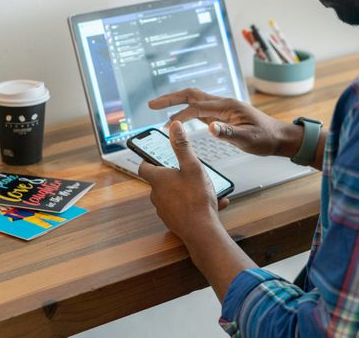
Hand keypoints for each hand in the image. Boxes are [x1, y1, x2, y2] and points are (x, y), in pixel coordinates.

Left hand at [139, 121, 228, 241]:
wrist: (202, 232)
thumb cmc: (196, 198)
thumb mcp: (192, 166)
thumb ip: (183, 146)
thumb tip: (175, 126)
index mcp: (158, 180)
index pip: (144, 167)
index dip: (148, 160)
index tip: (155, 156)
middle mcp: (157, 195)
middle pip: (160, 181)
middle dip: (173, 175)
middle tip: (188, 171)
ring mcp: (164, 210)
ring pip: (173, 195)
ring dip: (187, 190)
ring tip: (206, 188)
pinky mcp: (174, 221)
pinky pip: (183, 208)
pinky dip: (194, 204)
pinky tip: (214, 203)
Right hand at [149, 88, 303, 157]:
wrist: (279, 138)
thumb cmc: (266, 138)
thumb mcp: (249, 139)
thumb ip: (229, 134)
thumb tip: (210, 128)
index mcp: (226, 106)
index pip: (196, 105)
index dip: (178, 111)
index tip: (162, 118)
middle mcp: (222, 104)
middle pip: (191, 95)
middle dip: (170, 98)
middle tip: (151, 104)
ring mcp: (221, 109)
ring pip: (194, 101)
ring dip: (176, 104)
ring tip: (159, 110)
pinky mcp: (222, 116)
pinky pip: (200, 110)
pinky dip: (186, 112)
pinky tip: (179, 119)